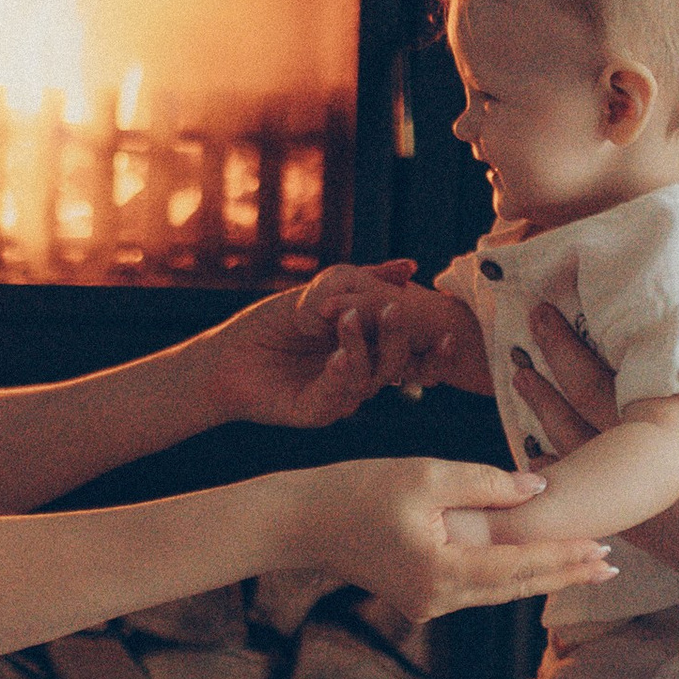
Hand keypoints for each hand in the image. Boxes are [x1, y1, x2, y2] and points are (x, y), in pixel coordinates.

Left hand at [294, 264, 482, 398]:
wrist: (228, 355)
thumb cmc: (276, 323)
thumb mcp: (323, 292)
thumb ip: (365, 281)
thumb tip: (410, 267)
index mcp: (370, 351)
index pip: (412, 354)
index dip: (435, 351)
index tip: (450, 334)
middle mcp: (360, 376)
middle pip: (397, 366)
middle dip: (400, 338)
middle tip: (393, 309)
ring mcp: (339, 396)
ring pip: (368, 379)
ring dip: (362, 345)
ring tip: (346, 317)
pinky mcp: (314, 411)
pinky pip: (336, 397)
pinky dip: (341, 374)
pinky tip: (337, 356)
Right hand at [302, 457, 618, 624]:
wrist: (301, 522)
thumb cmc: (356, 490)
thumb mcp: (425, 475)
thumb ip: (486, 483)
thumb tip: (539, 491)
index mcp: (442, 572)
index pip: (520, 566)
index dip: (564, 557)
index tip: (604, 550)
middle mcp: (438, 599)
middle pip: (516, 588)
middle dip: (565, 574)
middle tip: (611, 565)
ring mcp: (428, 604)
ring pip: (499, 592)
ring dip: (541, 576)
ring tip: (583, 565)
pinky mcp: (420, 597)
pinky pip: (477, 589)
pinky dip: (510, 576)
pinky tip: (534, 565)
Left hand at [513, 307, 678, 605]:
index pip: (608, 372)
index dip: (570, 342)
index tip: (548, 312)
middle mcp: (649, 454)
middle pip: (582, 404)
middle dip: (550, 367)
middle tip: (526, 337)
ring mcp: (640, 495)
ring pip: (573, 449)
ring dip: (544, 413)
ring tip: (523, 380)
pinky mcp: (642, 527)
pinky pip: (583, 497)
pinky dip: (557, 474)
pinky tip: (536, 455)